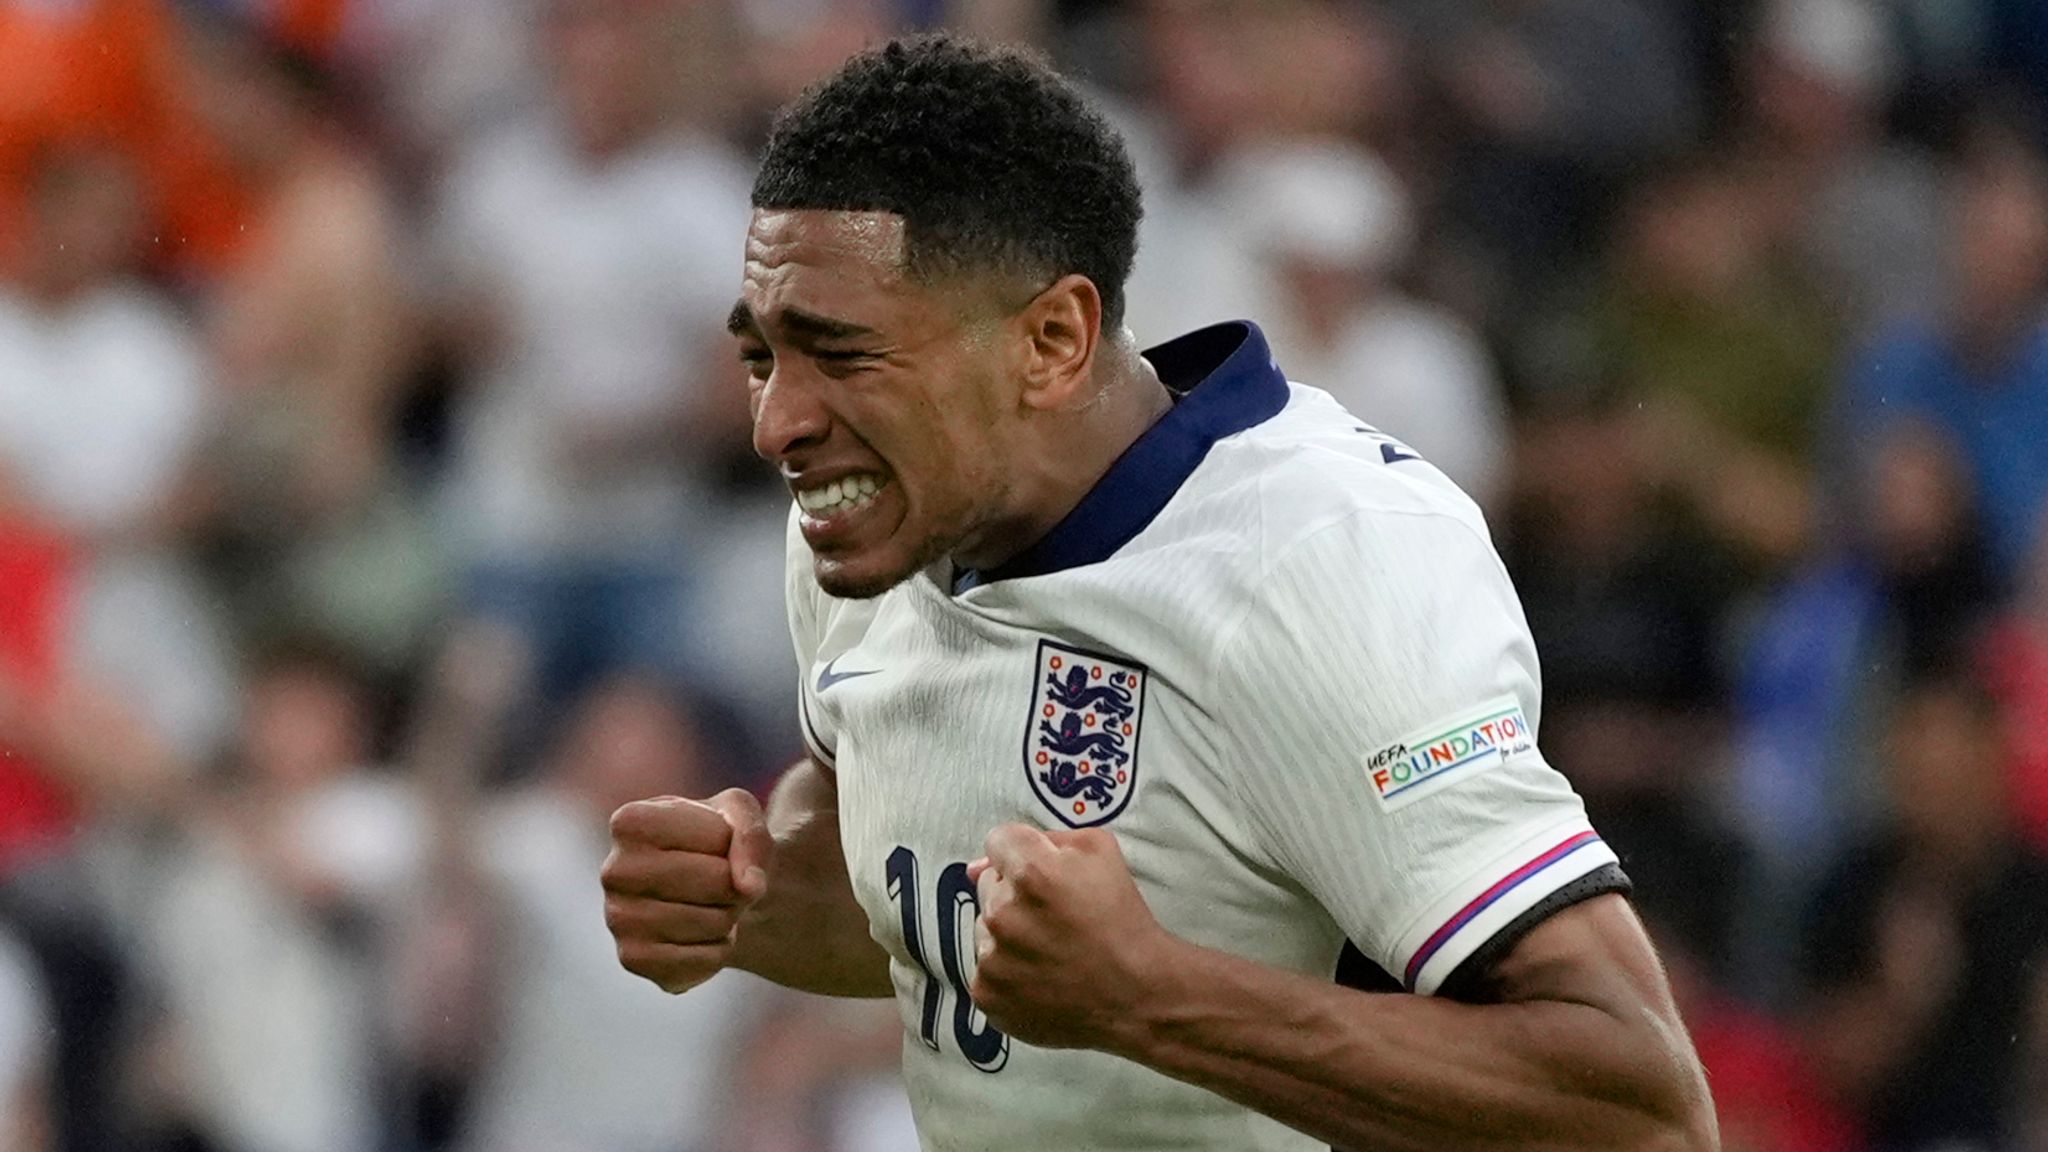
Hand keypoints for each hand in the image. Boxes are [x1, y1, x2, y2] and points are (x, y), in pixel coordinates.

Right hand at [603, 789, 771, 993]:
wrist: (707, 888)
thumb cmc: (717, 842)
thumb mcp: (739, 813)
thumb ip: (750, 834)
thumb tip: (749, 887)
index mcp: (630, 822)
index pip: (718, 838)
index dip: (735, 843)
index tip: (717, 844)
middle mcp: (613, 870)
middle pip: (716, 881)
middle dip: (735, 884)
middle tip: (721, 881)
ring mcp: (618, 919)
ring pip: (713, 922)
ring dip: (729, 916)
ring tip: (709, 904)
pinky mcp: (633, 959)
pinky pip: (705, 960)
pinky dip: (719, 949)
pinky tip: (699, 934)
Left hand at [966, 824, 1175, 1050]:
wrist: (1137, 997)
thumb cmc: (1123, 924)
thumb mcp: (1101, 852)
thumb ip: (1048, 838)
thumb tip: (985, 860)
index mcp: (1031, 872)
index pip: (998, 841)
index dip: (1023, 853)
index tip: (1041, 874)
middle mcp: (1004, 914)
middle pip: (989, 885)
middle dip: (1015, 894)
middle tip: (1054, 916)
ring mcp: (992, 958)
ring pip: (986, 929)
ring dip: (1009, 934)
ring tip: (1050, 949)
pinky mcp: (988, 993)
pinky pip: (985, 969)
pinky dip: (1007, 972)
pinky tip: (1040, 976)